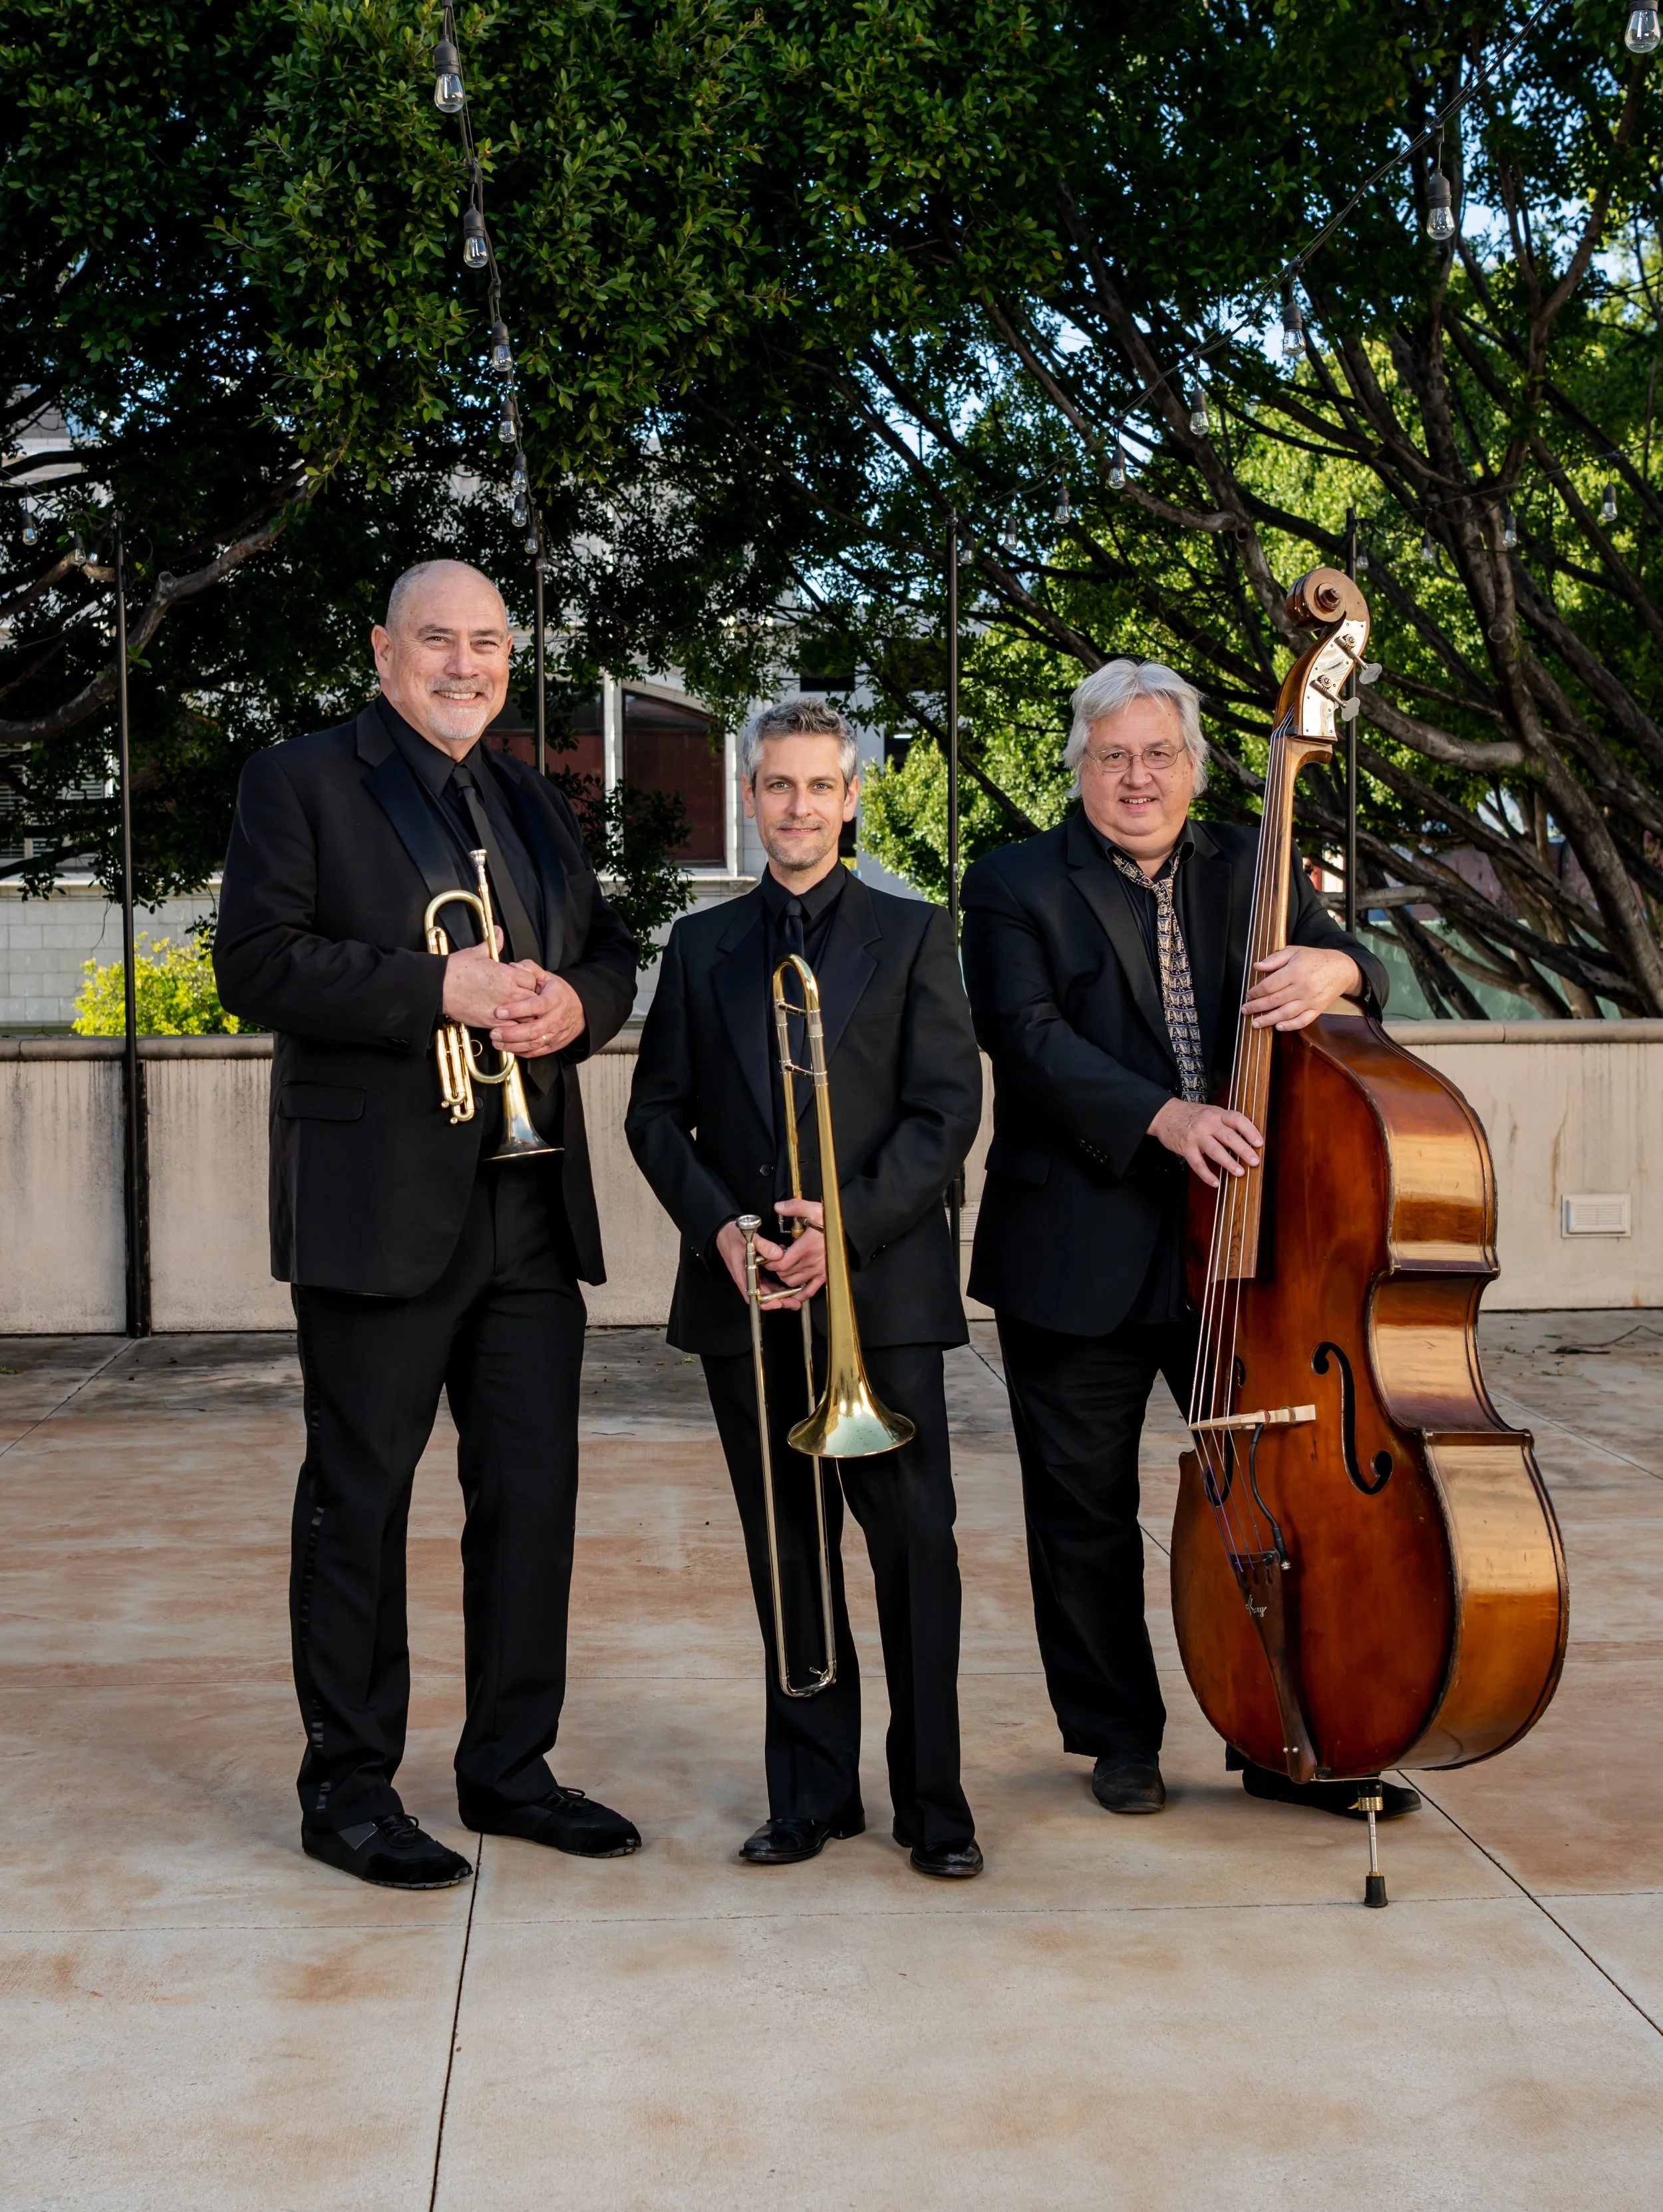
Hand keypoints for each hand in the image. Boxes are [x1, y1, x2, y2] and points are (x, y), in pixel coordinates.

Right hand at [443, 934, 540, 1030]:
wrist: (439, 987)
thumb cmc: (456, 969)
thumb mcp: (477, 952)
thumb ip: (493, 944)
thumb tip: (498, 932)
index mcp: (508, 974)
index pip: (532, 980)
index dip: (528, 981)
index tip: (521, 983)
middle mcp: (508, 992)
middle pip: (533, 999)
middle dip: (530, 998)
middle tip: (522, 998)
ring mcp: (502, 1009)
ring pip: (526, 1016)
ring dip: (524, 1014)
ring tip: (517, 1011)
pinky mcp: (492, 1022)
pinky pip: (513, 1028)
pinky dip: (513, 1026)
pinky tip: (507, 1021)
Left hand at [490, 970, 586, 1058]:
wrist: (580, 1012)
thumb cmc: (560, 994)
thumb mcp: (548, 978)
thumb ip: (531, 970)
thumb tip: (513, 966)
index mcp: (553, 1000)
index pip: (535, 1006)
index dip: (517, 1010)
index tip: (499, 1011)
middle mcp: (554, 1019)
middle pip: (533, 1030)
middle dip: (511, 1033)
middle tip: (494, 1032)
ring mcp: (554, 1034)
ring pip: (533, 1044)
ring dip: (513, 1045)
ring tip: (496, 1042)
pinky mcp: (552, 1045)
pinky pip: (535, 1052)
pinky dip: (520, 1052)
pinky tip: (507, 1048)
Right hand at [715, 1216, 799, 1309]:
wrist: (724, 1232)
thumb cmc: (732, 1236)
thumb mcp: (748, 1239)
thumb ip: (763, 1246)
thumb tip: (778, 1254)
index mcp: (742, 1275)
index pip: (753, 1296)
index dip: (766, 1302)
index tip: (779, 1302)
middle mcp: (747, 1278)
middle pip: (763, 1297)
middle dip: (779, 1300)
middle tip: (795, 1302)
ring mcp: (751, 1276)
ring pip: (766, 1290)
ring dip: (780, 1294)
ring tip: (795, 1295)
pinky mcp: (756, 1272)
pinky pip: (767, 1282)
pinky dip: (777, 1284)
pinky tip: (788, 1284)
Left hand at [768, 1198, 827, 1303]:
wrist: (851, 1230)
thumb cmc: (832, 1221)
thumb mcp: (813, 1209)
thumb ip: (794, 1207)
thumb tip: (779, 1207)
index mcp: (805, 1248)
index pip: (781, 1263)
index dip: (770, 1262)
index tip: (767, 1256)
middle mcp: (811, 1262)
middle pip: (784, 1273)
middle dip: (776, 1267)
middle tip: (775, 1258)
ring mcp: (818, 1271)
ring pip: (793, 1283)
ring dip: (785, 1277)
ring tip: (785, 1267)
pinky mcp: (824, 1276)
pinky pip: (809, 1291)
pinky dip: (799, 1294)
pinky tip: (793, 1292)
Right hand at [1149, 1098, 1262, 1189]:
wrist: (1165, 1114)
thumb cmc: (1192, 1116)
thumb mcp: (1211, 1113)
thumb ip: (1226, 1123)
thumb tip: (1248, 1139)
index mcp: (1217, 1114)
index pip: (1237, 1120)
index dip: (1250, 1131)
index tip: (1260, 1143)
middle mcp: (1207, 1123)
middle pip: (1228, 1136)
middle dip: (1244, 1150)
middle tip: (1255, 1161)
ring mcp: (1196, 1136)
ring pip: (1214, 1150)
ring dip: (1228, 1162)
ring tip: (1240, 1172)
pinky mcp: (1185, 1147)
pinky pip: (1197, 1164)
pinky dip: (1207, 1175)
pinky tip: (1215, 1182)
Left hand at [1243, 945, 1361, 1031]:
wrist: (1341, 969)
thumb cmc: (1315, 959)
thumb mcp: (1294, 951)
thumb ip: (1274, 959)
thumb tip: (1256, 966)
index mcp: (1295, 971)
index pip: (1269, 985)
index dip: (1256, 992)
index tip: (1248, 995)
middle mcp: (1303, 987)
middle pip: (1274, 1000)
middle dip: (1257, 1007)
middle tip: (1245, 1010)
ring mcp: (1311, 1000)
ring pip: (1286, 1013)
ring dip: (1269, 1020)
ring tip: (1255, 1023)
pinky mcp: (1318, 1009)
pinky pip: (1303, 1021)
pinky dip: (1290, 1026)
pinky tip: (1278, 1027)